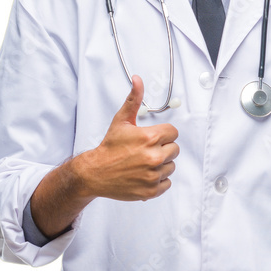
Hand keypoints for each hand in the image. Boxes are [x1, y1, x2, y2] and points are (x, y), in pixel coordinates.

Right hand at [76, 74, 179, 201]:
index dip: (163, 134)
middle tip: (146, 151)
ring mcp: (153, 175)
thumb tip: (138, 80)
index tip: (152, 138)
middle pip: (175, 149)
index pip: (173, 133)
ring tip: (144, 163)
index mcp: (150, 138)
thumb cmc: (109, 147)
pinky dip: (158, 180)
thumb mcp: (121, 120)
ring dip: (161, 165)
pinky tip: (145, 174)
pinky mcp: (151, 190)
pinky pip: (167, 183)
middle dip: (163, 149)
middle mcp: (154, 157)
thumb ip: (133, 99)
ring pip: (171, 166)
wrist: (95, 173)